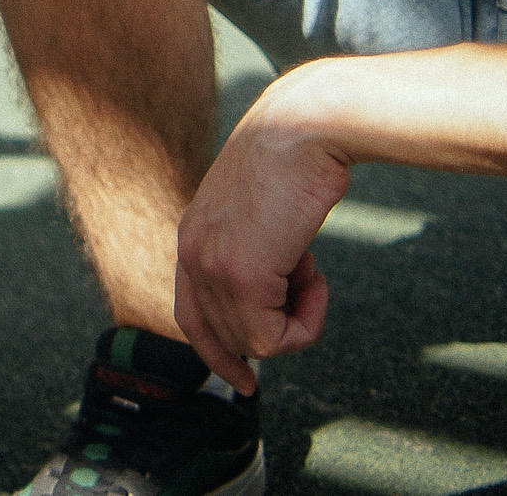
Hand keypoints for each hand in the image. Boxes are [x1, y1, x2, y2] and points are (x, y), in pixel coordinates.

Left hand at [171, 73, 350, 392]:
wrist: (308, 126)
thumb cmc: (298, 160)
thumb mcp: (263, 209)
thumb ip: (253, 248)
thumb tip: (271, 299)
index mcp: (192, 235)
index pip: (190, 315)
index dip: (217, 352)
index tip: (246, 379)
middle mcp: (190, 252)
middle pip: (227, 336)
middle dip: (274, 326)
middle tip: (307, 290)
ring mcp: (211, 266)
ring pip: (255, 343)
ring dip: (297, 318)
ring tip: (311, 268)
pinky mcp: (241, 276)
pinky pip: (276, 339)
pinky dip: (307, 320)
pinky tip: (316, 273)